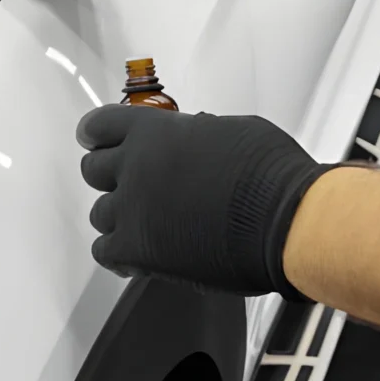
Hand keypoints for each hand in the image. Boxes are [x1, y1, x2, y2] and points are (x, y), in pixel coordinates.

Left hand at [76, 105, 333, 298]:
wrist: (285, 220)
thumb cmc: (271, 175)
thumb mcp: (232, 131)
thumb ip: (194, 135)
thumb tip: (193, 141)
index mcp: (153, 130)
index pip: (99, 126)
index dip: (96, 135)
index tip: (94, 139)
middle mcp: (135, 166)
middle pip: (93, 170)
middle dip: (111, 176)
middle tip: (131, 184)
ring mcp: (133, 208)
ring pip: (100, 213)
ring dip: (119, 216)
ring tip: (147, 222)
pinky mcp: (139, 250)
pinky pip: (106, 252)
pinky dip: (119, 254)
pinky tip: (138, 255)